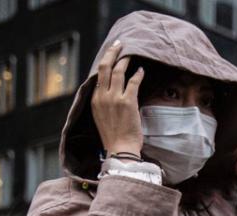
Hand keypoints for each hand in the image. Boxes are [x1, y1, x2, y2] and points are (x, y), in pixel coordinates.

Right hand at [90, 41, 144, 156]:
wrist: (120, 150)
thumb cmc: (114, 138)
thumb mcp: (102, 118)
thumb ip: (104, 104)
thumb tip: (112, 92)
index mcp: (95, 101)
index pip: (98, 76)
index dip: (105, 63)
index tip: (111, 55)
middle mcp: (102, 97)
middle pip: (105, 67)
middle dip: (112, 52)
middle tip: (119, 44)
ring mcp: (114, 99)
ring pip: (118, 71)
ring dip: (126, 60)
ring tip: (131, 55)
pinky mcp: (128, 102)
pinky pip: (133, 81)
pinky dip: (138, 74)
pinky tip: (141, 71)